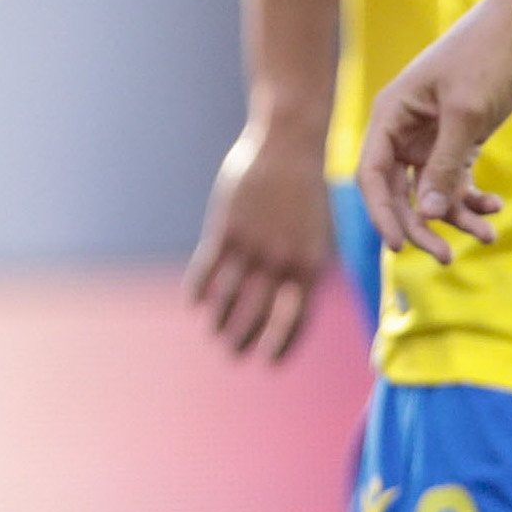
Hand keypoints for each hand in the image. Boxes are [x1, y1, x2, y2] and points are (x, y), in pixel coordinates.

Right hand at [186, 114, 337, 359]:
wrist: (288, 148)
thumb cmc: (306, 194)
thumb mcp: (317, 235)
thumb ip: (305, 268)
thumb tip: (295, 301)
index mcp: (311, 267)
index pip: (296, 319)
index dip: (281, 344)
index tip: (269, 362)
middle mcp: (282, 262)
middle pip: (258, 315)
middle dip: (244, 339)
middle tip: (232, 355)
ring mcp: (253, 247)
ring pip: (229, 297)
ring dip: (220, 320)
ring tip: (214, 333)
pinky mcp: (227, 230)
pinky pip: (208, 269)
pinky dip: (199, 289)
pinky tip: (193, 303)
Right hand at [358, 0, 511, 263]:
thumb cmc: (487, 60)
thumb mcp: (465, 114)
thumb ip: (445, 164)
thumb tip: (427, 213)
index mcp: (390, 115)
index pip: (373, 175)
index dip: (382, 214)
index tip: (401, 247)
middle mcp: (405, 128)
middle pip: (402, 191)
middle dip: (423, 225)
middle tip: (448, 258)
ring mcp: (433, 135)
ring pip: (433, 190)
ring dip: (456, 216)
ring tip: (489, 235)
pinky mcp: (461, 137)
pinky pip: (458, 179)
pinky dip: (473, 197)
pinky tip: (495, 208)